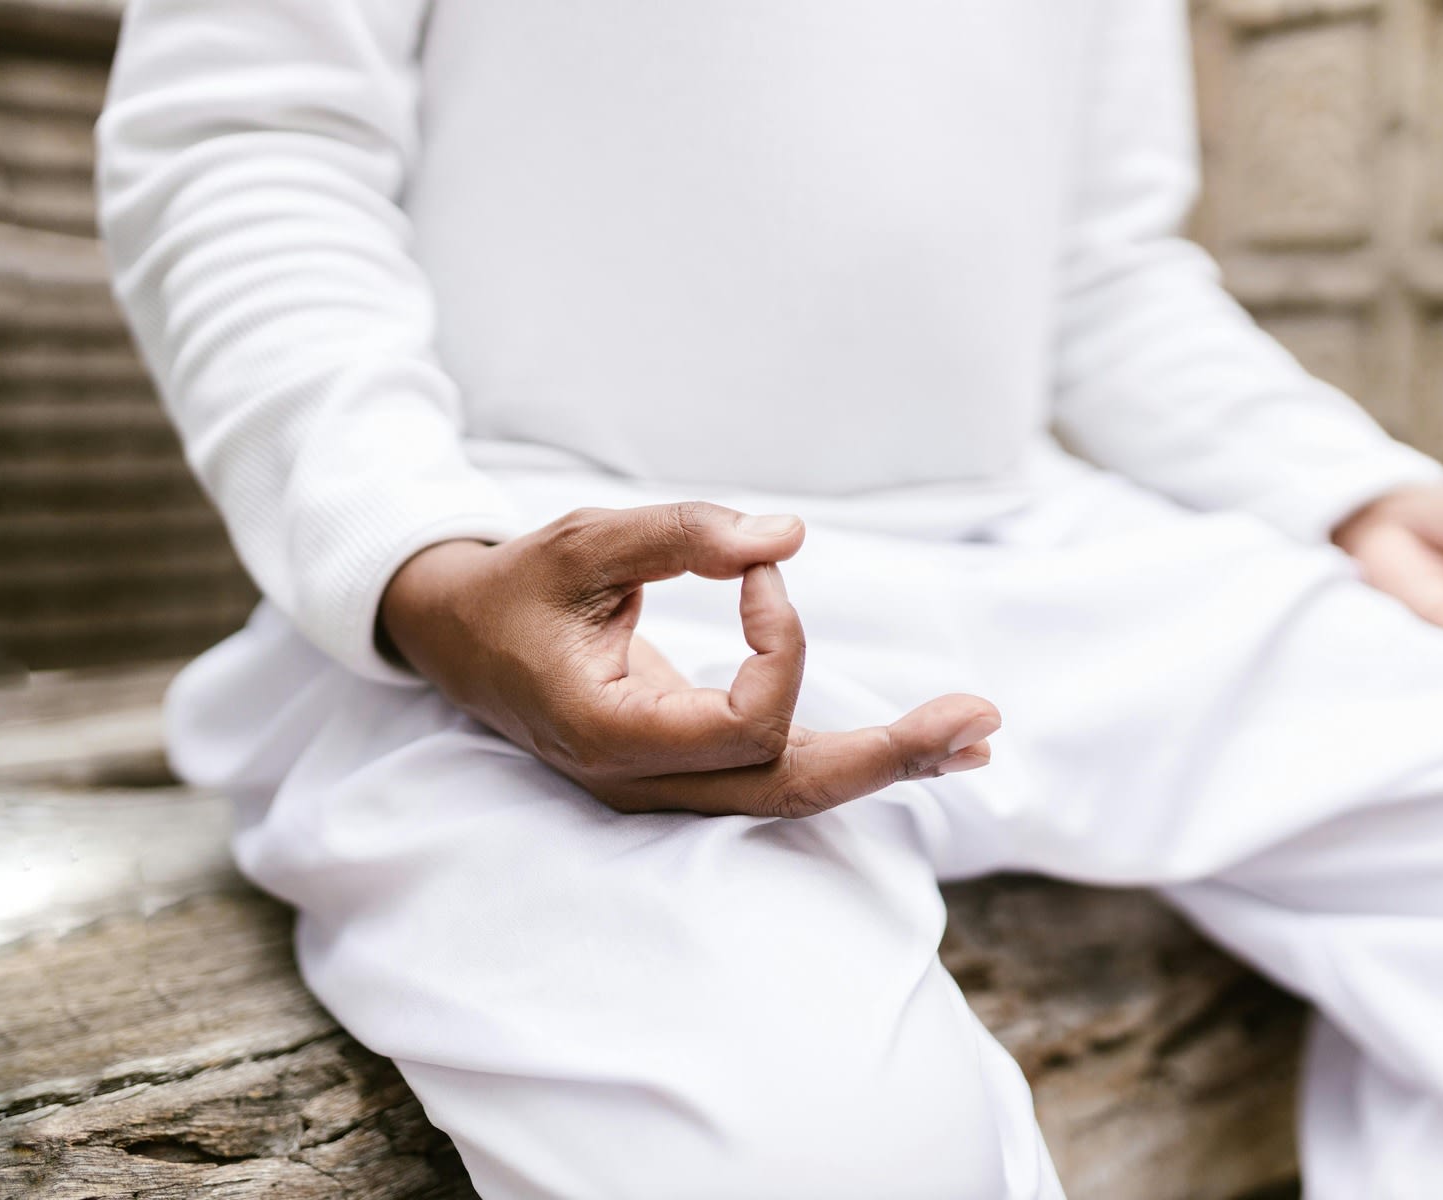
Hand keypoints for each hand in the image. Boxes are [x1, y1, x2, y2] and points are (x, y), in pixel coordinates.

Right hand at [379, 503, 999, 816]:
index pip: (743, 724)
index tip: (757, 573)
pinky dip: (855, 757)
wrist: (460, 639)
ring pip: (795, 793)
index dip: (780, 644)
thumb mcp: (585, 542)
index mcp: (611, 737)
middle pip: (792, 790)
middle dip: (891, 755)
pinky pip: (781, 775)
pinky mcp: (688, 772)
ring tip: (978, 738)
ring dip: (890, 763)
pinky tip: (923, 748)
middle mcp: (646, 784)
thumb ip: (682, 535)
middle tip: (982, 720)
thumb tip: (788, 535)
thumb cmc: (518, 588)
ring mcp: (668, 790)